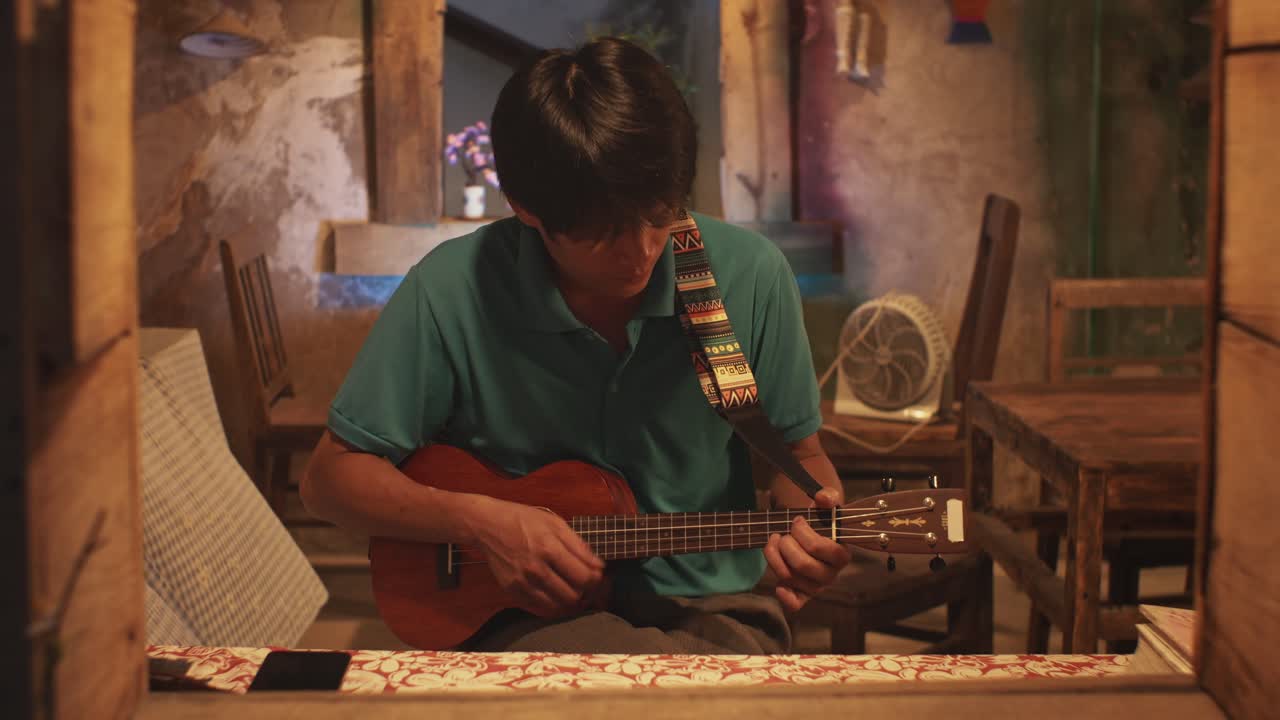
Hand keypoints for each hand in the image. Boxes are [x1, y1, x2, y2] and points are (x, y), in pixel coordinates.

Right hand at [471, 499, 604, 617]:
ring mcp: (523, 583)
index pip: (585, 577)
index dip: (597, 580)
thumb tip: (599, 567)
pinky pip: (540, 607)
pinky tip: (554, 589)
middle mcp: (536, 569)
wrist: (487, 525)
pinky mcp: (512, 591)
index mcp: (549, 548)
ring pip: (558, 606)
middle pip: (574, 596)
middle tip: (586, 583)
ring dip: (569, 599)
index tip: (598, 575)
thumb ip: (579, 546)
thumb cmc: (523, 520)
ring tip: (571, 587)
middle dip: (585, 592)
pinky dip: (552, 602)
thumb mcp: (554, 523)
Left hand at [763, 487, 849, 611]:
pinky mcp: (802, 594)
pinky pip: (795, 604)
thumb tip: (823, 498)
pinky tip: (778, 585)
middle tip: (783, 534)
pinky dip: (785, 596)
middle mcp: (831, 574)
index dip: (803, 533)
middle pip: (802, 565)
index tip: (797, 521)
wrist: (810, 533)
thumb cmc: (818, 520)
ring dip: (774, 556)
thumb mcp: (825, 505)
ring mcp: (816, 586)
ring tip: (774, 542)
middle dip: (786, 544)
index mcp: (841, 554)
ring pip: (790, 577)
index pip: (820, 548)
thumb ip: (828, 496)